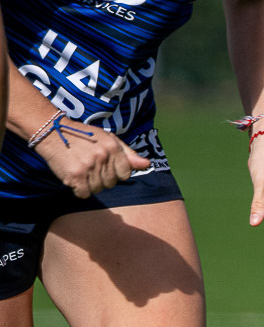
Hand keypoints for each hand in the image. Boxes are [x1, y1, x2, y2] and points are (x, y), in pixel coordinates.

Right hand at [36, 123, 150, 197]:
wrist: (52, 132)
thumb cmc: (83, 136)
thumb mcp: (108, 139)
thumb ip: (128, 154)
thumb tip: (147, 164)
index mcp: (113, 147)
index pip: (125, 174)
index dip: (115, 173)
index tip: (104, 167)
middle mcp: (103, 156)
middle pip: (111, 183)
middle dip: (102, 179)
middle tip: (89, 168)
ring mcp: (89, 166)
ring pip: (98, 189)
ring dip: (90, 185)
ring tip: (82, 171)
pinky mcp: (75, 175)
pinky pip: (84, 194)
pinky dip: (79, 190)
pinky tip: (74, 179)